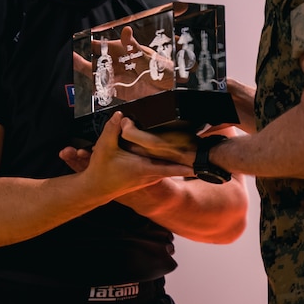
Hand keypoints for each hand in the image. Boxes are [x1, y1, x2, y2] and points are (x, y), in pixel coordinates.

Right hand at [61, 112, 191, 195]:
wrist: (97, 188)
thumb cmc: (102, 170)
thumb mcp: (104, 148)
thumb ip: (112, 130)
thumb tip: (121, 115)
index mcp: (144, 168)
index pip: (172, 167)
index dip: (189, 165)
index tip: (204, 162)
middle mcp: (150, 174)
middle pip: (176, 167)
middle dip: (191, 161)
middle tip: (207, 154)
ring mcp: (149, 177)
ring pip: (170, 168)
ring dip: (182, 162)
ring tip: (197, 154)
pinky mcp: (146, 177)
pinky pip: (163, 169)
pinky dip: (171, 164)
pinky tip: (174, 155)